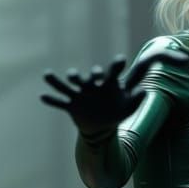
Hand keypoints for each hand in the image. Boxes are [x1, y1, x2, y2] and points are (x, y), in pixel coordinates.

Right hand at [40, 49, 188, 140]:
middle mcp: (94, 86)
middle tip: (90, 77)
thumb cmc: (117, 112)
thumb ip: (136, 99)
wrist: (100, 127)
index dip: (117, 66)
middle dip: (89, 76)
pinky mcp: (72, 105)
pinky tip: (42, 97)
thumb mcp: (129, 108)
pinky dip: (52, 100)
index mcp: (109, 84)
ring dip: (60, 80)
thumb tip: (146, 91)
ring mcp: (81, 95)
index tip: (122, 60)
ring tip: (48, 75)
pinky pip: (60, 102)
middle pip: (91, 77)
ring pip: (69, 85)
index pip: (114, 72)